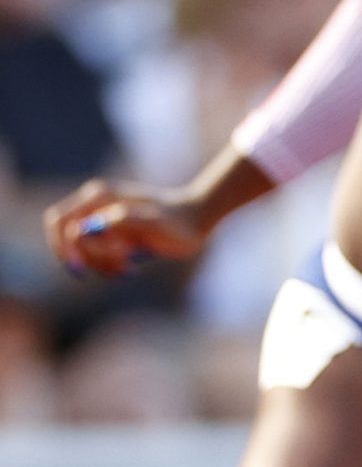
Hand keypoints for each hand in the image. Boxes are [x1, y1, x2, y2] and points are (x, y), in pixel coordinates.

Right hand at [42, 181, 214, 276]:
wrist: (197, 220)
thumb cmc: (178, 223)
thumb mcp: (154, 224)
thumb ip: (121, 222)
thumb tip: (89, 228)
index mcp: (100, 196)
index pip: (59, 221)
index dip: (63, 246)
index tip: (83, 267)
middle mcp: (96, 204)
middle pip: (65, 238)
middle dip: (85, 259)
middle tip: (117, 266)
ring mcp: (101, 218)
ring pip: (80, 250)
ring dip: (98, 265)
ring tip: (128, 268)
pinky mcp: (110, 232)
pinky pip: (93, 254)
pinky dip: (105, 266)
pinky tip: (129, 269)